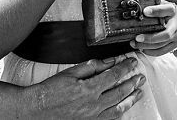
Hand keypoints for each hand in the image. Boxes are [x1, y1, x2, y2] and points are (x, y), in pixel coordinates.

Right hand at [25, 57, 144, 118]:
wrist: (36, 110)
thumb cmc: (51, 91)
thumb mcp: (71, 72)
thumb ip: (92, 66)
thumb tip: (109, 61)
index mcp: (89, 89)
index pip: (114, 75)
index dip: (125, 68)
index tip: (132, 63)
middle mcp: (93, 105)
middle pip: (120, 92)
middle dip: (132, 83)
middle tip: (140, 78)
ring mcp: (92, 117)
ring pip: (118, 109)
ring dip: (130, 100)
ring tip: (138, 93)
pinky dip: (119, 113)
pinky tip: (123, 108)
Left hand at [130, 1, 176, 55]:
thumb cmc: (164, 12)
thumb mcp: (160, 5)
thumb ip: (152, 5)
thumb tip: (140, 10)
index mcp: (172, 11)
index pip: (165, 10)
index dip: (155, 11)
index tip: (145, 11)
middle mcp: (176, 24)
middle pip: (165, 34)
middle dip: (150, 38)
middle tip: (137, 38)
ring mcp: (176, 36)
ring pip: (161, 44)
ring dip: (146, 46)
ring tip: (134, 43)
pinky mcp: (174, 45)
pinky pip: (161, 51)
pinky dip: (150, 51)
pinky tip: (142, 48)